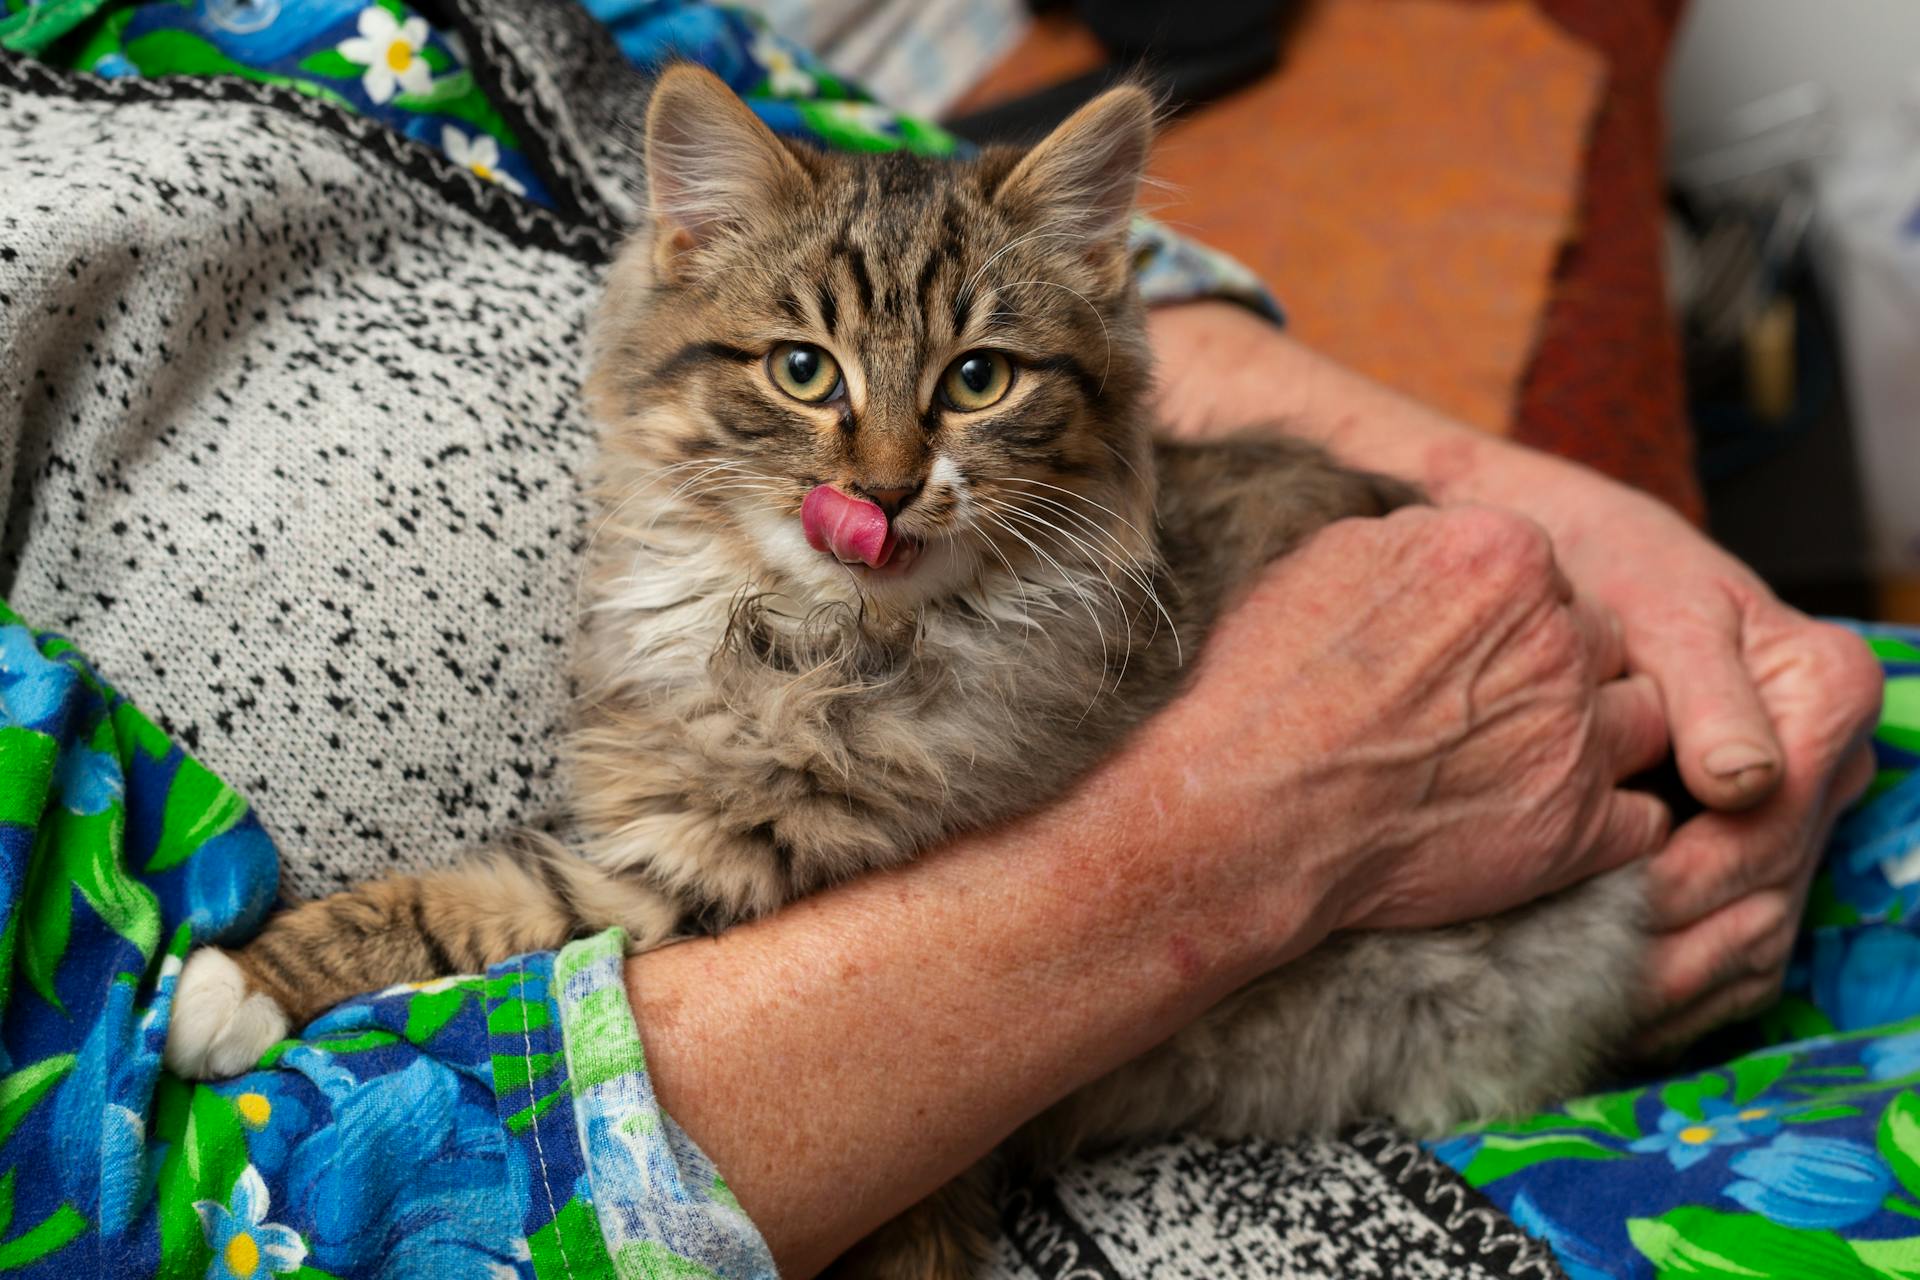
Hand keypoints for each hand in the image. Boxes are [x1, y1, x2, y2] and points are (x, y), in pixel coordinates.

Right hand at [1103, 502, 1672, 970]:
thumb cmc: (1264, 687)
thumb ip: (1409, 541)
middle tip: (1490, 711)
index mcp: (1500, 554)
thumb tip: (1431, 535)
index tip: (1463, 653)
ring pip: (1645, 719)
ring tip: (1532, 764)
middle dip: (1559, 671)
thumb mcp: (1321, 562)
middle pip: (1603, 639)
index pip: (1548, 573)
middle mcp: (1556, 636)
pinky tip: (1550, 821)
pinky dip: (1608, 822)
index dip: (1507, 618)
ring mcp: (1576, 735)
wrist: (1247, 809)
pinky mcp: (1579, 829)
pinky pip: (1644, 818)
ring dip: (1599, 738)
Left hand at [1538, 481, 1882, 1046]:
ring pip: (1761, 933)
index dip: (1690, 871)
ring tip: (1581, 1012)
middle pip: (1768, 888)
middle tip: (1574, 982)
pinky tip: (1607, 1011)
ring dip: (1676, 986)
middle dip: (1673, 943)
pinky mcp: (1763, 850)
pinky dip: (1681, 989)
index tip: (1608, 899)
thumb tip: (1742, 784)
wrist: (1587, 562)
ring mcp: (1804, 814)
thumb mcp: (1657, 608)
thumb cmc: (1611, 570)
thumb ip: (1703, 695)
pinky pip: (1743, 946)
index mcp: (1826, 688)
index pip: (1770, 817)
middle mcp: (1834, 759)